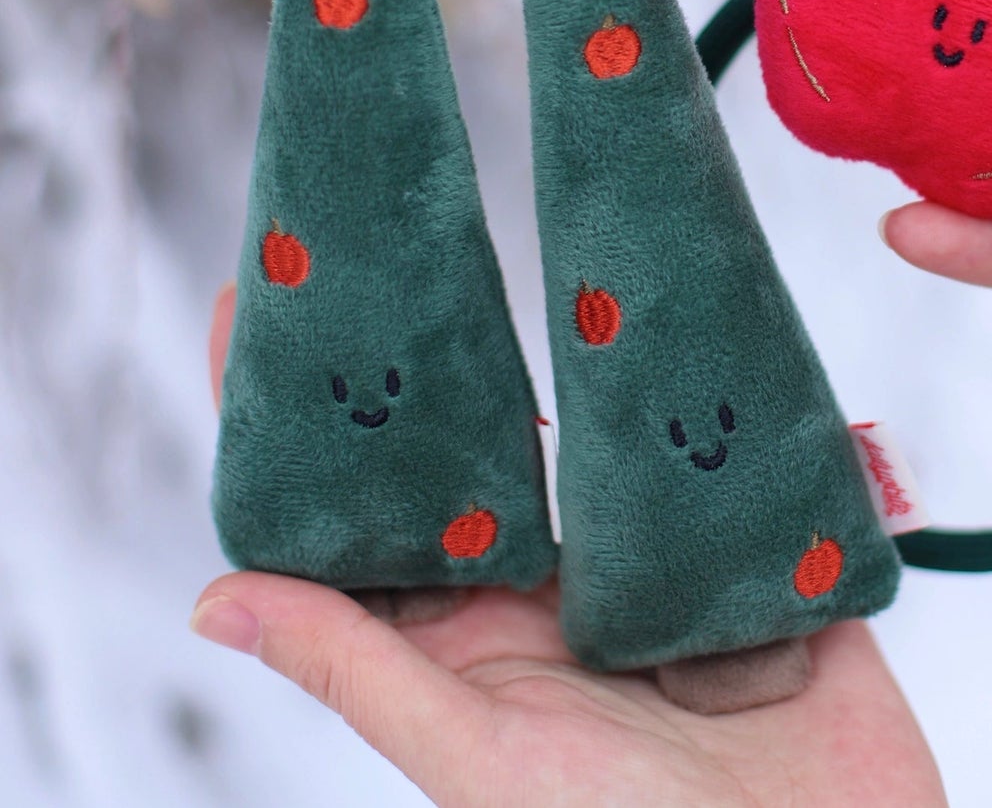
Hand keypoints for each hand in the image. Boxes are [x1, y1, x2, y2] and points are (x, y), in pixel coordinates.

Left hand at [195, 286, 945, 806]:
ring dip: (599, 365)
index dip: (313, 416)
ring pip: (617, 446)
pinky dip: (729, 407)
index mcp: (481, 637)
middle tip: (410, 247)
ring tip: (570, 264)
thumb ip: (366, 672)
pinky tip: (711, 334)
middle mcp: (564, 593)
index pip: (372, 511)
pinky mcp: (762, 563)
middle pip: (494, 452)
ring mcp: (663, 573)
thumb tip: (217, 598)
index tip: (258, 307)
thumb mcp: (482, 757)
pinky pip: (737, 469)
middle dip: (450, 354)